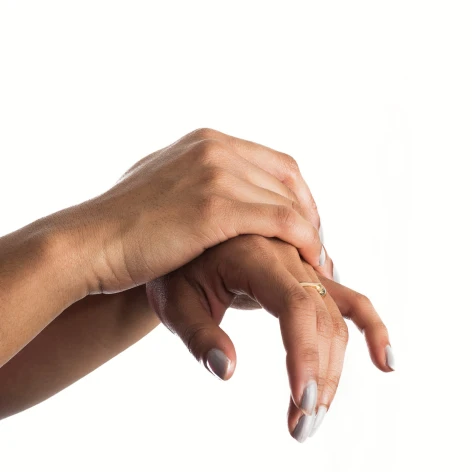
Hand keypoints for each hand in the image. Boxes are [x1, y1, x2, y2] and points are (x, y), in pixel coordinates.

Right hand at [64, 128, 329, 294]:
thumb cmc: (123, 228)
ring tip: (318, 265)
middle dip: (310, 216)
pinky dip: (304, 243)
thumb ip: (197, 182)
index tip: (307, 227)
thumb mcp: (164, 187)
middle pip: (288, 180)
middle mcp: (215, 149)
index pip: (277, 163)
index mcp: (207, 142)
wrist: (89, 244)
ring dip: (311, 235)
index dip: (300, 197)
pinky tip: (310, 264)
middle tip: (318, 249)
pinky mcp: (216, 207)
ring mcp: (216, 174)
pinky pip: (282, 222)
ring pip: (289, 202)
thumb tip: (219, 192)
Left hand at [145, 235, 392, 441]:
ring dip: (333, 372)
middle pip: (322, 321)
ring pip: (336, 322)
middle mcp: (290, 256)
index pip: (294, 306)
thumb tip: (226, 371)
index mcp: (256, 255)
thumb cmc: (176, 270)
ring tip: (312, 418)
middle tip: (300, 430)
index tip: (302, 400)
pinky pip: (351, 302)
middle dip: (319, 378)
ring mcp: (307, 267)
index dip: (304, 353)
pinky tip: (386, 363)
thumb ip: (198, 335)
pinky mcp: (313, 278)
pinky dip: (371, 329)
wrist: (187, 237)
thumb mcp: (173, 300)